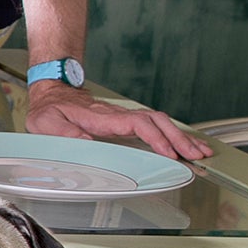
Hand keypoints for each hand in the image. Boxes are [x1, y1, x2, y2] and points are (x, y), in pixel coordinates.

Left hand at [25, 79, 210, 160]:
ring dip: (181, 137)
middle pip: (157, 122)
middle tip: (196, 156)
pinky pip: (154, 126)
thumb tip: (86, 142)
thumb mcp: (46, 122)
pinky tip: (184, 146)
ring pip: (160, 122)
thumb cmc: (50, 109)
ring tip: (201, 152)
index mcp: (102, 117)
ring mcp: (124, 117)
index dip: (155, 138)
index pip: (137, 124)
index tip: (168, 153)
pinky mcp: (126, 122)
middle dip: (179, 139)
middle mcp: (118, 115)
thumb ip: (64, 133)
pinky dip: (172, 136)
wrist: (53, 92)